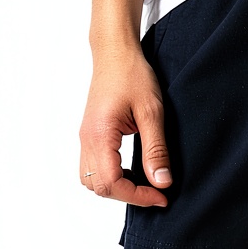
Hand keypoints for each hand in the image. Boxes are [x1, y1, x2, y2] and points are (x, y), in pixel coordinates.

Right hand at [79, 45, 171, 206]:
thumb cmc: (132, 74)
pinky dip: (110, 177)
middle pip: (100, 187)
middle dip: (128, 195)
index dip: (138, 196)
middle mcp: (87, 140)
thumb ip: (156, 150)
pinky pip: (92, 169)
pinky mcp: (89, 136)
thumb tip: (162, 182)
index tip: (161, 196)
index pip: (113, 182)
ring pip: (92, 181)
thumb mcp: (152, 112)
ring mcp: (85, 138)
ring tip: (143, 182)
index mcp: (100, 134)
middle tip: (155, 192)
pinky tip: (131, 171)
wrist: (115, 52)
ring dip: (117, 188)